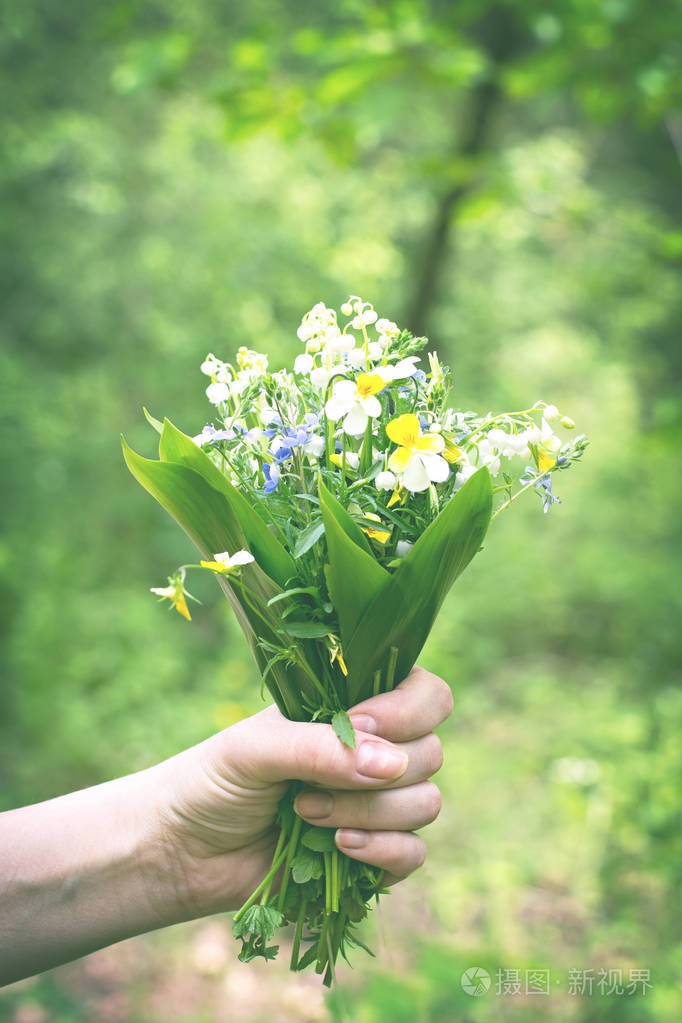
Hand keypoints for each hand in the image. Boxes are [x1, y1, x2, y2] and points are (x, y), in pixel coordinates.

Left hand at [155, 666, 452, 916]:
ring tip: (306, 816)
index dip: (408, 711)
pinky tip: (338, 850)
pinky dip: (382, 853)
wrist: (183, 850)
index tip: (362, 724)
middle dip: (372, 776)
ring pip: (426, 804)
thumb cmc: (214, 779)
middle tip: (306, 786)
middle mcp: (376, 751)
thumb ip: (323, 748)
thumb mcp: (258, 748)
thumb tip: (394, 764)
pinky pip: (414, 855)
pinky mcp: (375, 855)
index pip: (427, 695)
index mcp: (355, 706)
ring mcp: (379, 804)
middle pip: (431, 753)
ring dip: (368, 814)